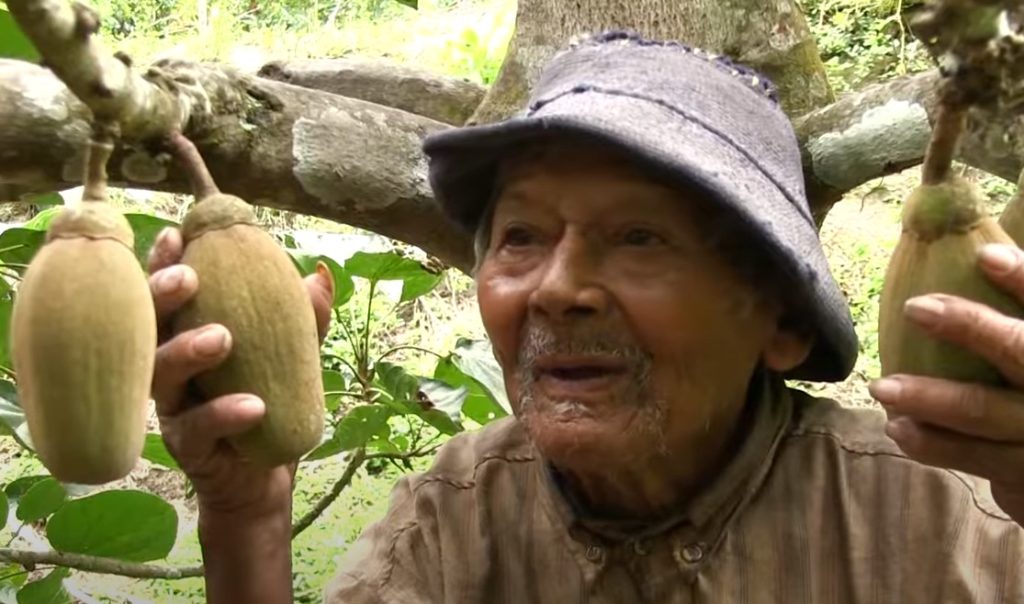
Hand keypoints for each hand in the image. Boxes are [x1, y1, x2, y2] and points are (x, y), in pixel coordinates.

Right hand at [147, 227, 333, 519]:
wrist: (264, 479)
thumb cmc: (266, 405)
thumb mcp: (291, 358)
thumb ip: (302, 318)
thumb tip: (319, 272)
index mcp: (186, 337)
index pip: (168, 296)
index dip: (162, 263)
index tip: (175, 233)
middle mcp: (169, 369)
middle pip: (148, 327)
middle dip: (163, 297)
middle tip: (190, 276)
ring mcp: (172, 409)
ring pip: (161, 376)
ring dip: (188, 351)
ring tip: (223, 337)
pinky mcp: (185, 448)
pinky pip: (197, 429)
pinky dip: (224, 414)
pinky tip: (255, 405)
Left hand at [868, 243, 1023, 523]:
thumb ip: (1012, 314)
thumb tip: (977, 251)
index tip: (985, 255)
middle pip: (1021, 351)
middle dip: (969, 327)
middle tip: (914, 307)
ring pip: (983, 412)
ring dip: (928, 397)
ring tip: (881, 386)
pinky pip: (973, 457)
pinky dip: (932, 444)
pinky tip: (898, 428)